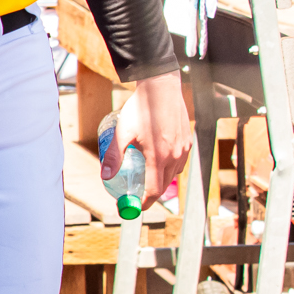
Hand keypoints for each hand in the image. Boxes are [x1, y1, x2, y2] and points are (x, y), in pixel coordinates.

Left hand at [111, 70, 191, 198]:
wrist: (161, 86)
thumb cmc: (141, 108)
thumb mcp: (122, 132)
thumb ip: (114, 156)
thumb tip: (105, 176)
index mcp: (159, 157)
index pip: (154, 190)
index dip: (145, 202)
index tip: (136, 206)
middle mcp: (175, 155)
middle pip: (165, 185)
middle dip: (152, 194)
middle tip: (138, 196)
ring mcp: (184, 148)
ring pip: (174, 174)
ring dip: (161, 181)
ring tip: (147, 179)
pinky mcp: (188, 141)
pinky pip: (180, 162)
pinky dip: (170, 168)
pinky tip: (159, 162)